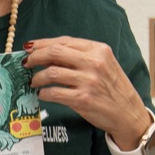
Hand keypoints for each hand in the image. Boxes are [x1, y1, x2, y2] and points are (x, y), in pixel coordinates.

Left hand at [24, 37, 149, 147]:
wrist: (128, 113)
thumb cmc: (113, 89)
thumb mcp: (104, 64)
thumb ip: (80, 56)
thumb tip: (49, 53)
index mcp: (99, 50)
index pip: (64, 41)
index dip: (43, 43)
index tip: (30, 47)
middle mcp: (94, 63)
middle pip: (54, 53)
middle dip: (35, 57)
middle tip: (26, 63)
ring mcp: (88, 81)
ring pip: (51, 73)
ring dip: (37, 77)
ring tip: (34, 81)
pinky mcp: (83, 99)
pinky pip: (54, 93)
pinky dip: (44, 93)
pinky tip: (43, 94)